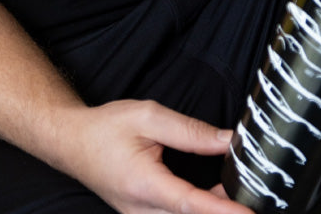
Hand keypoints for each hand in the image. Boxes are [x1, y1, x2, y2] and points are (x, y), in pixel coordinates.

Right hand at [59, 99, 249, 213]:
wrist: (72, 143)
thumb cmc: (105, 128)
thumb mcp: (148, 116)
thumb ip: (190, 130)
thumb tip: (227, 140)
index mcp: (144, 184)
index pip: (190, 204)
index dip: (222, 211)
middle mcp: (142, 211)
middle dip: (222, 208)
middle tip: (248, 188)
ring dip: (210, 208)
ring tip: (233, 186)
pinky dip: (197, 208)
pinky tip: (214, 193)